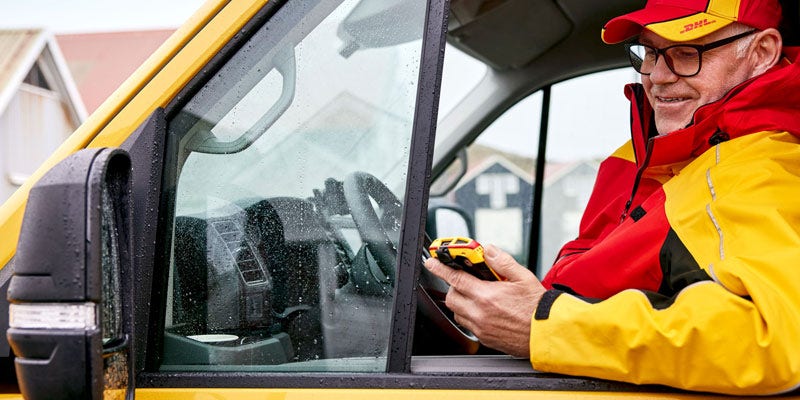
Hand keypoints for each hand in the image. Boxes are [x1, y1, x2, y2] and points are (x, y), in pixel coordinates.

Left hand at [424, 244, 545, 356]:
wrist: (547, 334)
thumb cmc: (538, 308)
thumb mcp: (523, 277)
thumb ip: (502, 262)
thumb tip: (488, 250)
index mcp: (487, 296)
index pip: (455, 279)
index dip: (440, 269)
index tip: (431, 263)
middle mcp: (480, 313)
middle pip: (452, 297)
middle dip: (454, 286)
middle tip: (466, 280)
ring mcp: (481, 328)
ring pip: (457, 312)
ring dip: (461, 302)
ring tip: (477, 295)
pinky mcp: (485, 338)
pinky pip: (468, 325)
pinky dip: (469, 315)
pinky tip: (484, 310)